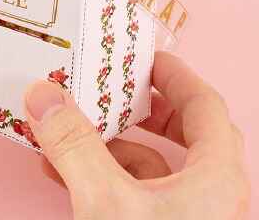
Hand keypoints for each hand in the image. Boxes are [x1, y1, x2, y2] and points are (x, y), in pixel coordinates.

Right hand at [23, 51, 249, 219]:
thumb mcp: (104, 203)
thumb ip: (73, 144)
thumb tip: (44, 94)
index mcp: (214, 178)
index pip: (205, 105)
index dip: (176, 74)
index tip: (146, 55)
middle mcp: (207, 198)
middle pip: (187, 133)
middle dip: (146, 106)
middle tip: (117, 86)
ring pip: (154, 166)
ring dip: (111, 141)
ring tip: (73, 123)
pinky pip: (132, 195)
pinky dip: (99, 174)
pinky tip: (60, 170)